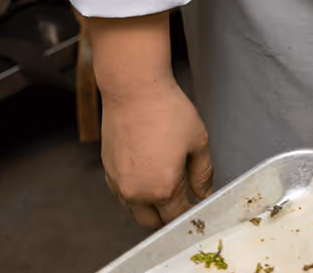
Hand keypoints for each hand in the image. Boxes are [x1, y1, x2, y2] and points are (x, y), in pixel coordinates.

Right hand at [100, 77, 211, 227]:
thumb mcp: (198, 141)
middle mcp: (136, 192)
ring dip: (151, 207)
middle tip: (186, 200)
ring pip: (135, 210)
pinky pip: (122, 195)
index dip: (192, 212)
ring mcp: (118, 184)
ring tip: (168, 186)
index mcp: (162, 188)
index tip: (199, 204)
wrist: (134, 90)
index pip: (178, 216)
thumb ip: (202, 173)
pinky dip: (136, 194)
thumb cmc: (167, 111)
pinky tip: (149, 176)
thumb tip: (204, 193)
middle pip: (154, 222)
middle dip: (170, 216)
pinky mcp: (108, 172)